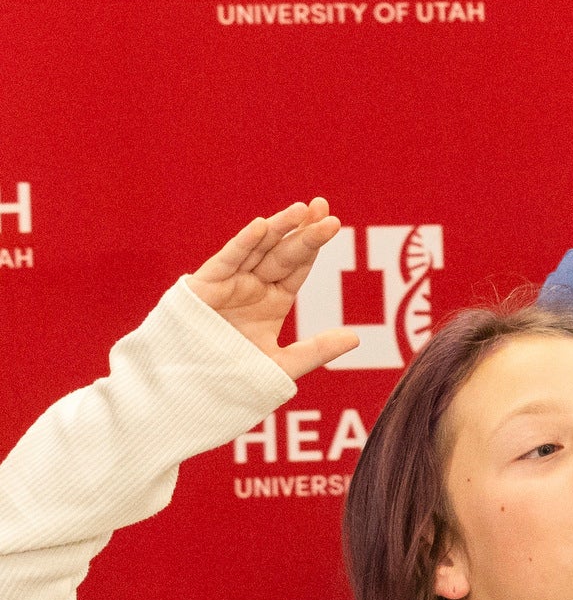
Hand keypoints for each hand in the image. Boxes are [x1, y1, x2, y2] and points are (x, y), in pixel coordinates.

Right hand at [182, 199, 359, 378]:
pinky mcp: (204, 286)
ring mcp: (229, 284)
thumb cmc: (233, 378)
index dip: (314, 244)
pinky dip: (243, 245)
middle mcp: (252, 287)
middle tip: (325, 209)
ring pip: (257, 250)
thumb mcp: (282, 365)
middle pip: (283, 253)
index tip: (333, 221)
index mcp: (273, 300)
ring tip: (301, 209)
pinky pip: (226, 261)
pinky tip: (261, 227)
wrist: (190, 390)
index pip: (298, 266)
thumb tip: (356, 337)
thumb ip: (317, 350)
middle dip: (303, 231)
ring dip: (278, 229)